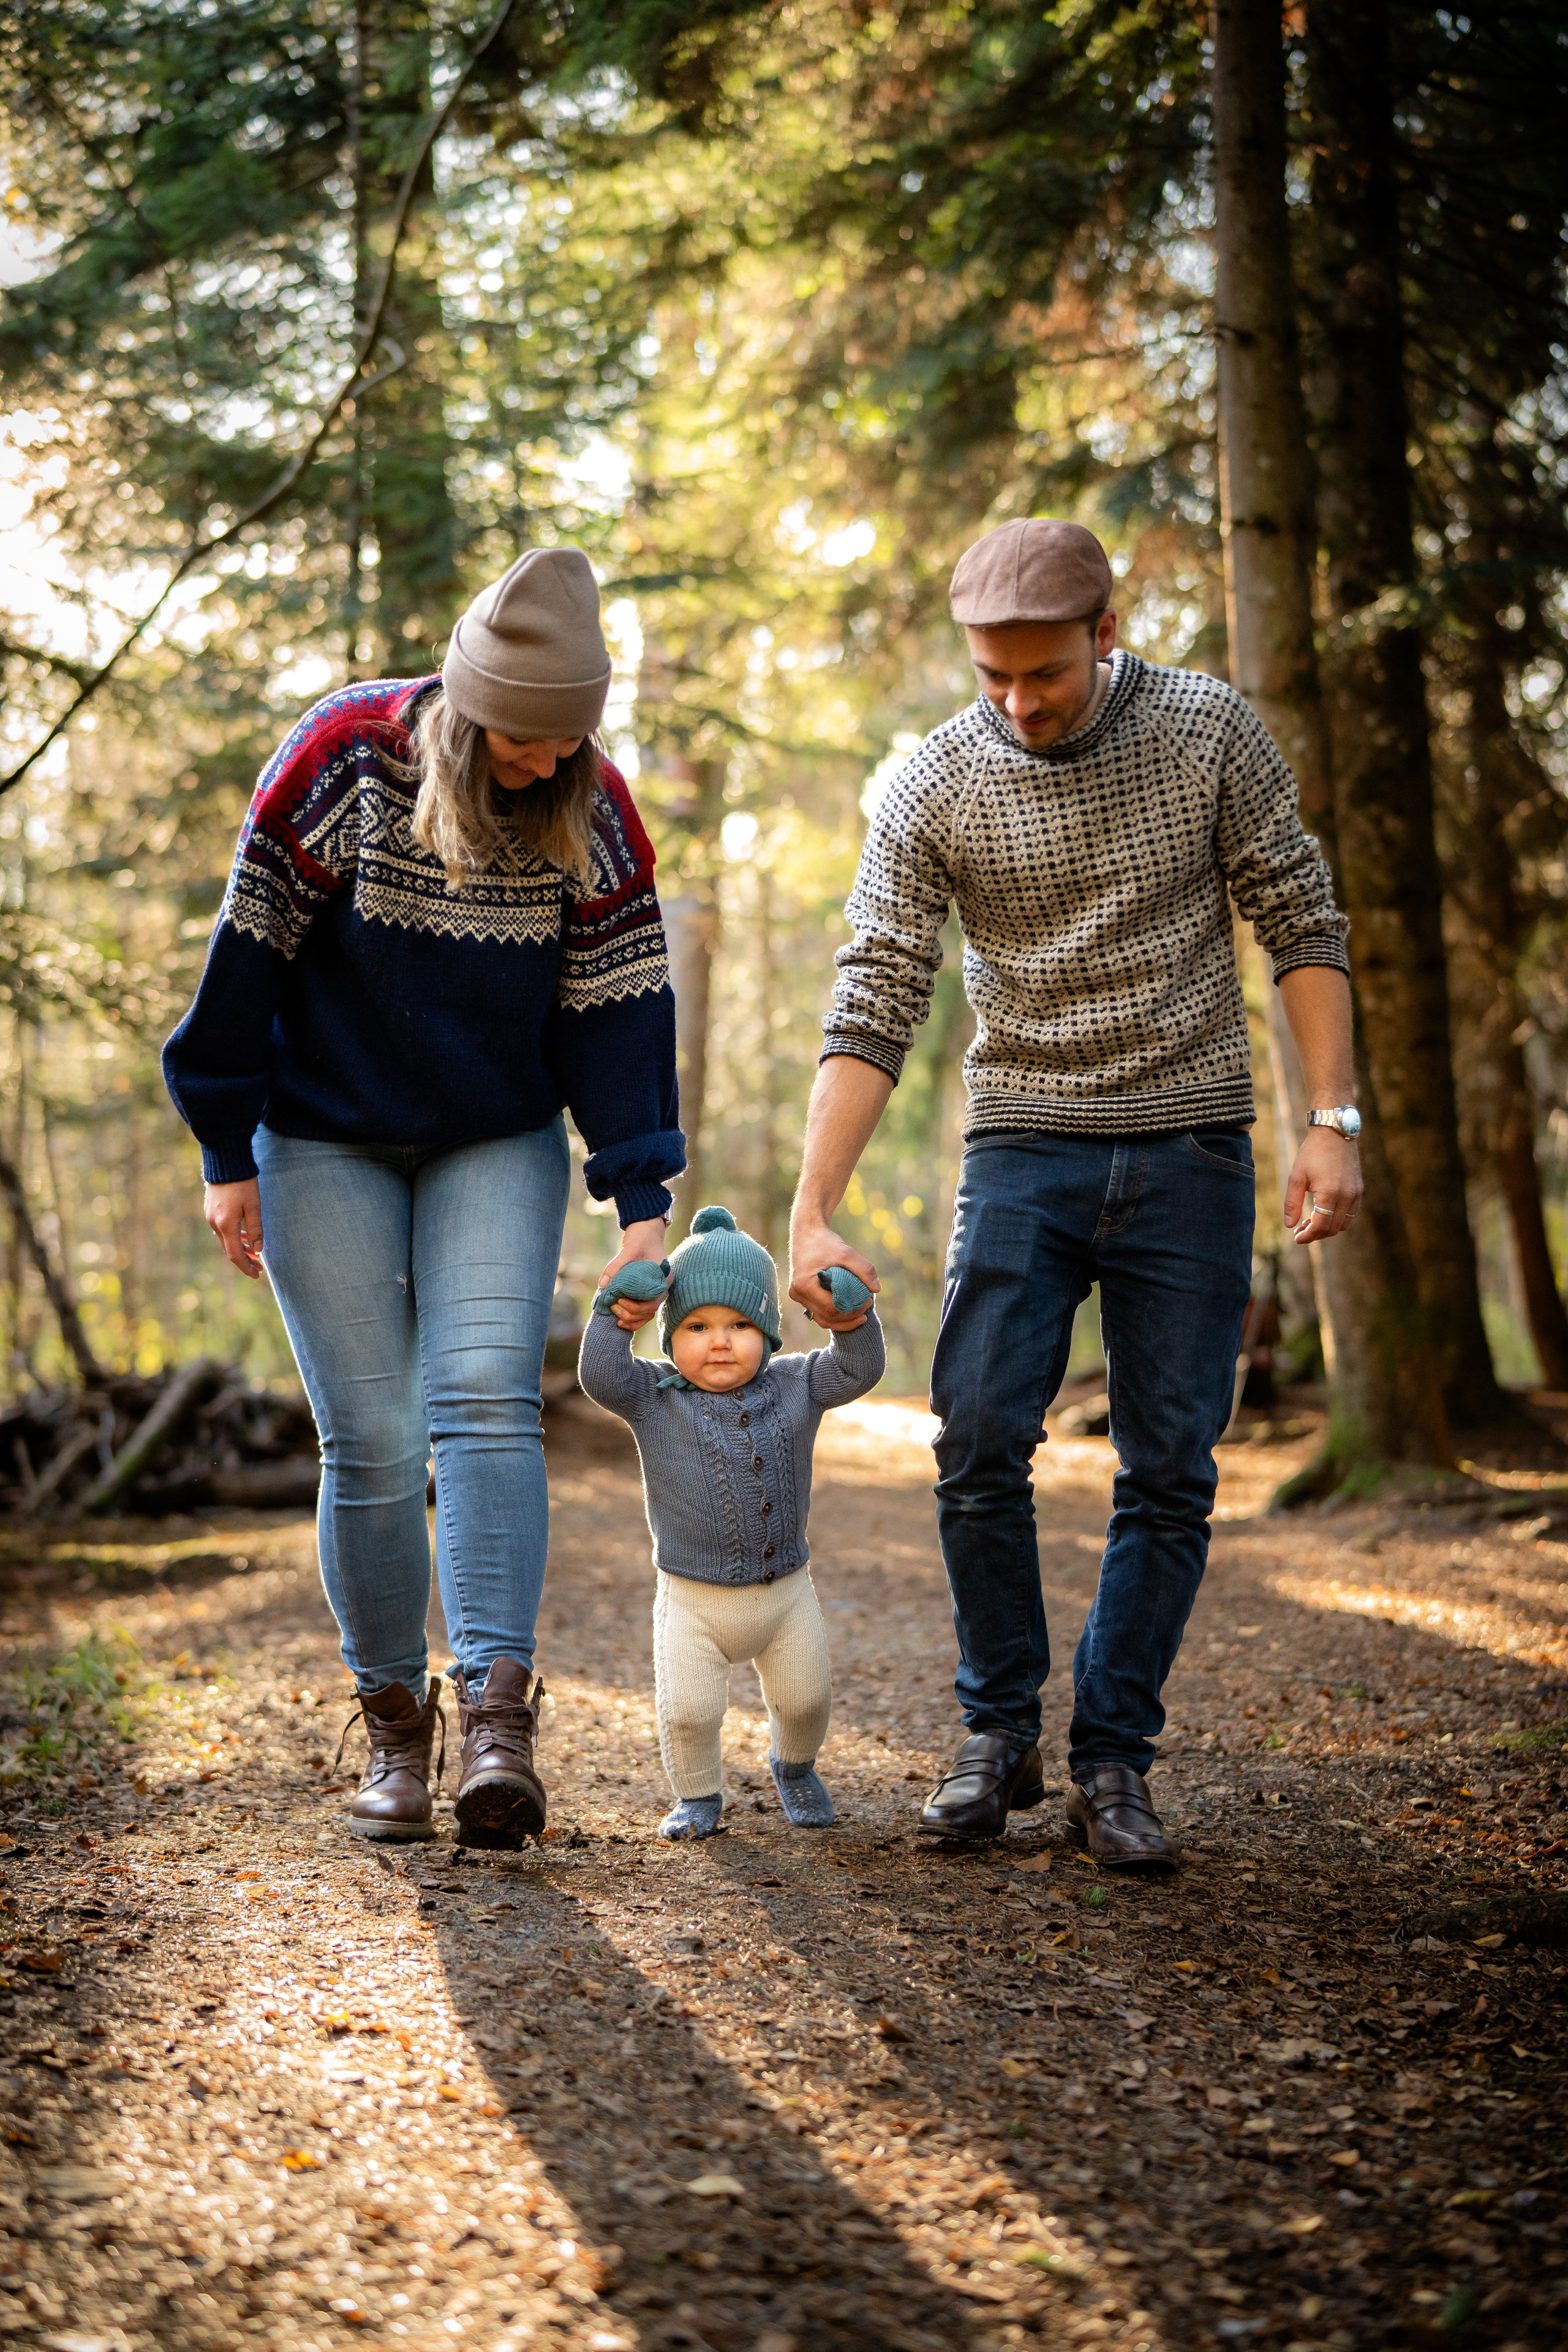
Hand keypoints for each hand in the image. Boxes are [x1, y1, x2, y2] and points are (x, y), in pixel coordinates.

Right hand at [205, 1178, 265, 1279]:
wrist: (225, 1161)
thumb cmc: (243, 1182)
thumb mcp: (253, 1206)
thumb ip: (255, 1230)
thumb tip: (257, 1251)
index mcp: (225, 1224)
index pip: (235, 1255)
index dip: (246, 1267)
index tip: (257, 1275)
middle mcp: (214, 1223)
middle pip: (229, 1249)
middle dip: (245, 1260)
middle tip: (260, 1267)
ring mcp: (210, 1216)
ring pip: (225, 1240)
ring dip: (240, 1248)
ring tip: (255, 1254)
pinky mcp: (210, 1210)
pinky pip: (222, 1230)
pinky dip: (234, 1237)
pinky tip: (244, 1237)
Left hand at [598, 1217, 669, 1329]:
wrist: (645, 1229)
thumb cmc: (640, 1238)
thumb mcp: (628, 1250)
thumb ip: (615, 1267)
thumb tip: (603, 1285)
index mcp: (662, 1279)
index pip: (652, 1303)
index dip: (635, 1308)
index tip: (619, 1301)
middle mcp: (661, 1286)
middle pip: (649, 1311)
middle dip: (631, 1314)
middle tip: (614, 1307)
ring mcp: (655, 1288)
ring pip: (647, 1313)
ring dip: (632, 1319)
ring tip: (617, 1319)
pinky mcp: (647, 1288)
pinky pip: (643, 1308)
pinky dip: (633, 1315)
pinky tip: (620, 1317)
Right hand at [787, 1218, 877, 1329]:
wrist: (807, 1232)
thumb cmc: (824, 1241)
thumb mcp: (846, 1252)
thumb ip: (863, 1269)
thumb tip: (877, 1289)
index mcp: (804, 1285)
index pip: (830, 1308)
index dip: (852, 1310)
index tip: (868, 1300)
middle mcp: (797, 1293)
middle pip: (827, 1318)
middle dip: (849, 1318)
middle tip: (867, 1308)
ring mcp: (798, 1296)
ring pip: (822, 1319)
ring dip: (842, 1321)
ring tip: (861, 1316)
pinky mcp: (803, 1296)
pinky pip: (819, 1312)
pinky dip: (835, 1315)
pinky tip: (850, 1310)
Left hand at [1282, 1128, 1361, 1244]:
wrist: (1334, 1132)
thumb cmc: (1312, 1153)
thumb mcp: (1296, 1177)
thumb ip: (1292, 1203)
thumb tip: (1290, 1226)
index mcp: (1330, 1193)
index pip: (1320, 1226)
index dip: (1308, 1236)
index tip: (1296, 1239)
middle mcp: (1347, 1196)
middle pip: (1332, 1228)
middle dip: (1315, 1234)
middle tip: (1300, 1231)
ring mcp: (1356, 1193)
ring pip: (1343, 1224)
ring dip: (1327, 1228)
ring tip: (1310, 1222)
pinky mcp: (1359, 1189)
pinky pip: (1350, 1214)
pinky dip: (1337, 1219)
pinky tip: (1324, 1213)